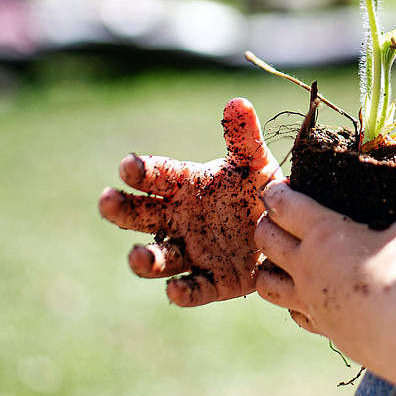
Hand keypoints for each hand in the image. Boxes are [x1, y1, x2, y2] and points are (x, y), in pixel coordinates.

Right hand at [99, 98, 282, 306]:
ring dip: (145, 259)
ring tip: (137, 256)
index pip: (157, 175)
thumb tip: (237, 103)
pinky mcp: (214, 282)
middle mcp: (180, 220)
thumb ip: (244, 137)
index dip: (142, 170)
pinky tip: (175, 290)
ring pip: (160, 259)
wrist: (288, 230)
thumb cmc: (261, 190)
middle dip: (121, 210)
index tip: (128, 165)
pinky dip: (183, 291)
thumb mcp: (256, 163)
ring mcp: (194, 252)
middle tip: (107, 200)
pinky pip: (194, 289)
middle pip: (141, 216)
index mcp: (186, 186)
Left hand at [253, 182, 395, 357]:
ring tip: (280, 262)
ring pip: (266, 284)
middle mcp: (308, 265)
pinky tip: (308, 299)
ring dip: (268, 269)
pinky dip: (294, 304)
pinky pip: (294, 314)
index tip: (277, 188)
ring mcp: (310, 300)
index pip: (284, 205)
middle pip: (265, 240)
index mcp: (325, 232)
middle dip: (265, 225)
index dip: (276, 193)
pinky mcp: (323, 328)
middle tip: (276, 220)